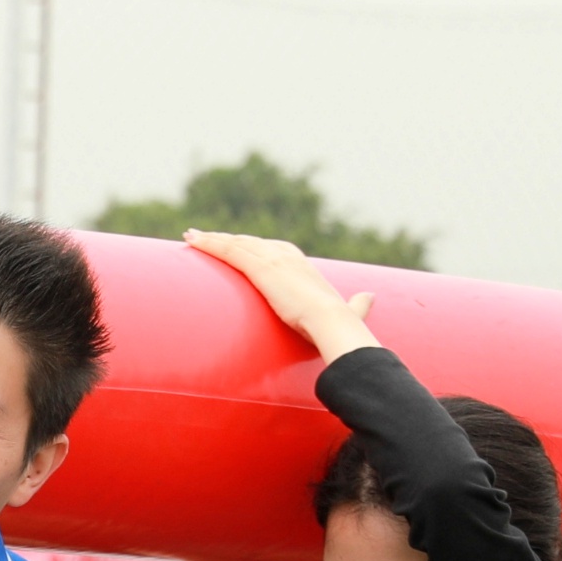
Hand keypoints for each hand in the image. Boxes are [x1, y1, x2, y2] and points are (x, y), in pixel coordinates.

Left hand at [184, 231, 376, 361]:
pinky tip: (193, 241)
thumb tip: (371, 297)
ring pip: (235, 244)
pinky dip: (209, 244)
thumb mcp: (350, 309)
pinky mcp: (261, 269)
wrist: (333, 322)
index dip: (250, 247)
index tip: (236, 246)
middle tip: (202, 237)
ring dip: (211, 239)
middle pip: (248, 243)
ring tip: (190, 236)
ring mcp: (272, 259)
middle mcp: (285, 255)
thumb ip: (359, 304)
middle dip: (225, 239)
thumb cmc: (340, 324)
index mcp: (301, 264)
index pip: (269, 250)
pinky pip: (229, 251)